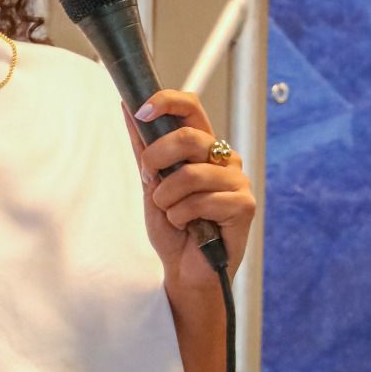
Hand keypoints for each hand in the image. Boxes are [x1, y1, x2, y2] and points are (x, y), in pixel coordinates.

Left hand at [125, 90, 255, 296]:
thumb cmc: (174, 227)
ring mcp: (237, 180)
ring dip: (168, 198)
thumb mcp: (150, 182)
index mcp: (203, 148)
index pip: (191, 106)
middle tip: (150, 181)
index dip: (166, 101)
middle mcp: (223, 158)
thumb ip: (143, 146)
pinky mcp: (244, 205)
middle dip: (157, 159)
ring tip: (172, 213)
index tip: (141, 111)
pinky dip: (183, 216)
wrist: (184, 270)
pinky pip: (203, 201)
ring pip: (191, 174)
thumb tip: (127, 106)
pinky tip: (188, 226)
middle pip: (188, 137)